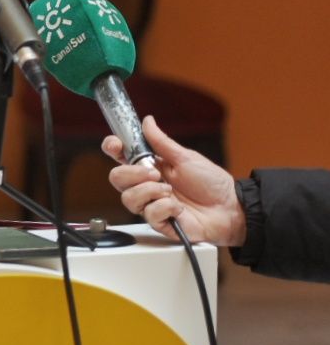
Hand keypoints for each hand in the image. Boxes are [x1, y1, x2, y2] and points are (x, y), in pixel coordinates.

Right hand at [103, 115, 244, 247]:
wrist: (231, 209)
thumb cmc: (211, 183)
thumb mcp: (186, 157)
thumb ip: (161, 141)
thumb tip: (147, 121)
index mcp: (150, 167)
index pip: (120, 156)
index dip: (112, 149)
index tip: (116, 145)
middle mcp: (147, 186)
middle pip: (117, 178)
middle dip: (132, 174)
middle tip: (154, 173)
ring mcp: (152, 205)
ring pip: (128, 199)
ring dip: (150, 192)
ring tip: (170, 192)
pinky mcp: (161, 223)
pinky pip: (149, 215)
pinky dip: (165, 208)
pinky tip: (179, 208)